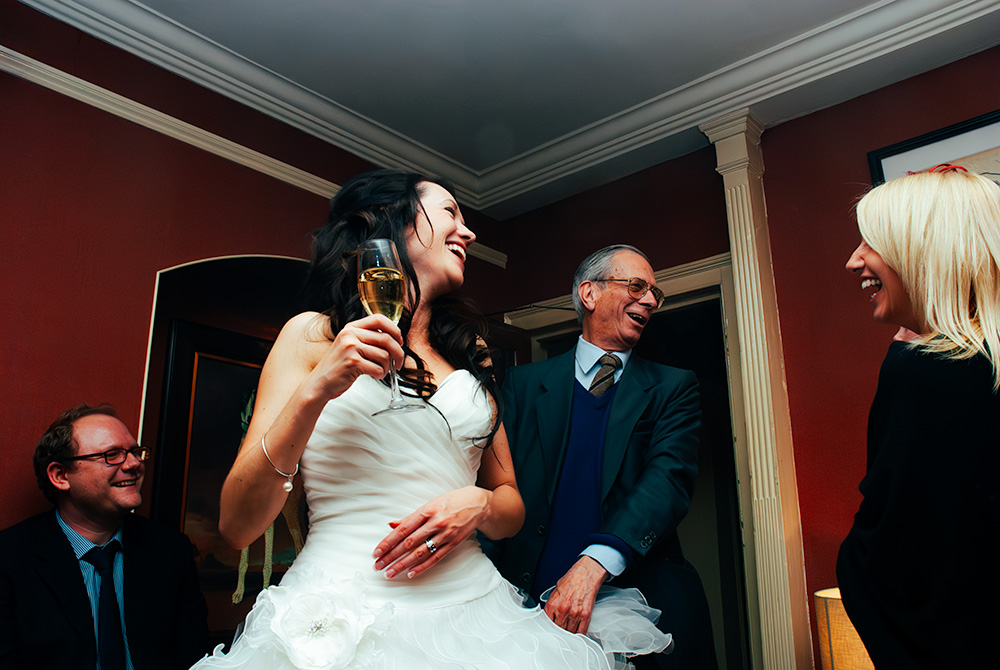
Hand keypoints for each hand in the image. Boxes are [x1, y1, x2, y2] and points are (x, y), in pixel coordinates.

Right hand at [308, 314, 403, 399]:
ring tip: (380, 372)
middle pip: (387, 339)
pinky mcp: (352, 362)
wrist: (319, 383)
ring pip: (384, 355)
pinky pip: (378, 368)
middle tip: (399, 363)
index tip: (399, 341)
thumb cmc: (338, 366)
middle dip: (398, 353)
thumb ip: (367, 339)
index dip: (394, 329)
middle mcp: (350, 335)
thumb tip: (394, 340)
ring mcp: (350, 348)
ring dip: (387, 367)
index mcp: (351, 328)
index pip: (379, 319)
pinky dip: (380, 375)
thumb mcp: (349, 346)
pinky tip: (373, 376)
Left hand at [372, 486, 490, 578]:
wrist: (477, 504)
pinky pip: (435, 558)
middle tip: (377, 566)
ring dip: (402, 564)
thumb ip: (410, 517)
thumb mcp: (429, 504)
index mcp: (426, 511)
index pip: (402, 530)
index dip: (388, 542)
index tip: (376, 552)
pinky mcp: (453, 544)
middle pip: (408, 543)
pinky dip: (422, 567)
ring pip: (420, 553)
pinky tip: (410, 574)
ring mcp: (445, 535)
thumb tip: (391, 525)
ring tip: (389, 573)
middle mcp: (435, 524)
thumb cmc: (451, 502)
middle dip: (391, 556)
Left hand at [543, 556, 607, 634]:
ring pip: (569, 631)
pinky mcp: (586, 615)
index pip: (547, 622)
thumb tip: (549, 612)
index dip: (548, 625)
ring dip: (568, 631)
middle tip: (559, 628)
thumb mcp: (556, 589)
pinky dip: (578, 634)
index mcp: (554, 603)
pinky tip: (576, 633)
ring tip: (567, 629)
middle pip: (557, 628)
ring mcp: (575, 614)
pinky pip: (581, 631)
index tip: (549, 627)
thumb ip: (552, 602)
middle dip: (558, 629)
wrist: (587, 573)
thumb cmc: (573, 579)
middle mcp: (563, 610)